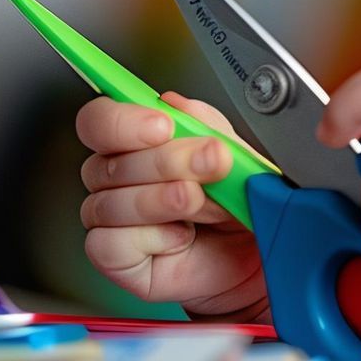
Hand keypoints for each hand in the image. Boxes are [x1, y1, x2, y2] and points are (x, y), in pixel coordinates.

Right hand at [76, 91, 268, 319]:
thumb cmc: (242, 203)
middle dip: (166, 161)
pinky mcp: (113, 257)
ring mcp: (110, 219)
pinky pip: (109, 244)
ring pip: (109, 203)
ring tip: (209, 207)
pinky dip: (154, 238)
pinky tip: (181, 237)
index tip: (165, 126)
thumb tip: (173, 103)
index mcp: (137, 141)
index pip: (101, 121)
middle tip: (213, 163)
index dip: (124, 121)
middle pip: (106, 162)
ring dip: (167, 201)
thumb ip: (206, 125)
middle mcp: (115, 177)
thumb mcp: (237, 155)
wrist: (259, 256)